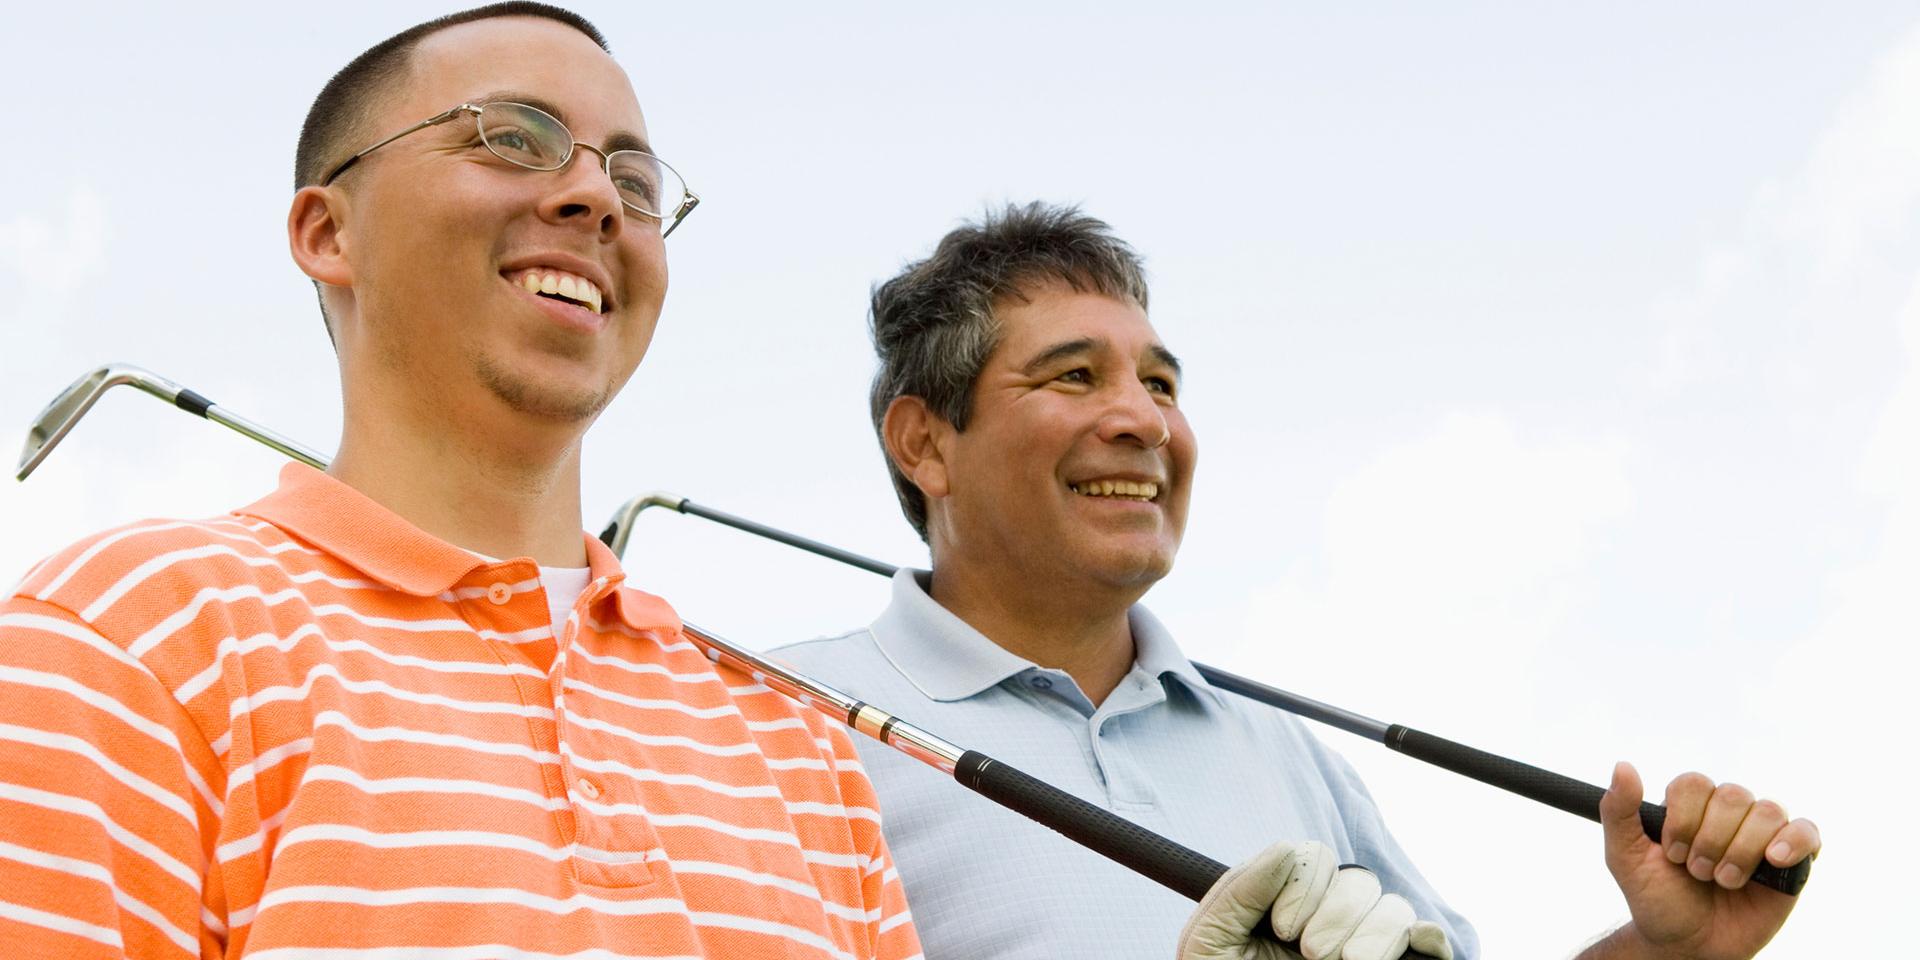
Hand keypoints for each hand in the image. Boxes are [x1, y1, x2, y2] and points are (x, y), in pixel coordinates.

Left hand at [1177, 840, 1454, 959]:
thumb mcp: (1211, 940)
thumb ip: (1239, 890)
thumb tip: (1285, 849)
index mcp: (1286, 904)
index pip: (1314, 858)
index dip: (1303, 885)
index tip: (1282, 928)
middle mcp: (1329, 920)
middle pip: (1357, 880)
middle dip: (1335, 913)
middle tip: (1311, 954)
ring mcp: (1365, 946)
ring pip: (1394, 907)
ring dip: (1374, 932)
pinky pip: (1428, 940)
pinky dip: (1427, 937)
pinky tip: (1408, 946)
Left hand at [1595, 762, 1820, 959]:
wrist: (1687, 944)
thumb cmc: (1658, 900)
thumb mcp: (1625, 858)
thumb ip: (1618, 811)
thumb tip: (1623, 766)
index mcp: (1690, 806)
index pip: (1694, 784)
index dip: (1684, 819)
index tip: (1672, 853)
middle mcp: (1728, 813)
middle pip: (1732, 796)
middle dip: (1711, 841)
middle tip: (1698, 873)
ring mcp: (1761, 835)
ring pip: (1767, 812)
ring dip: (1742, 850)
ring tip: (1725, 880)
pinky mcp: (1792, 860)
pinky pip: (1807, 832)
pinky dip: (1793, 841)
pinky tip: (1773, 860)